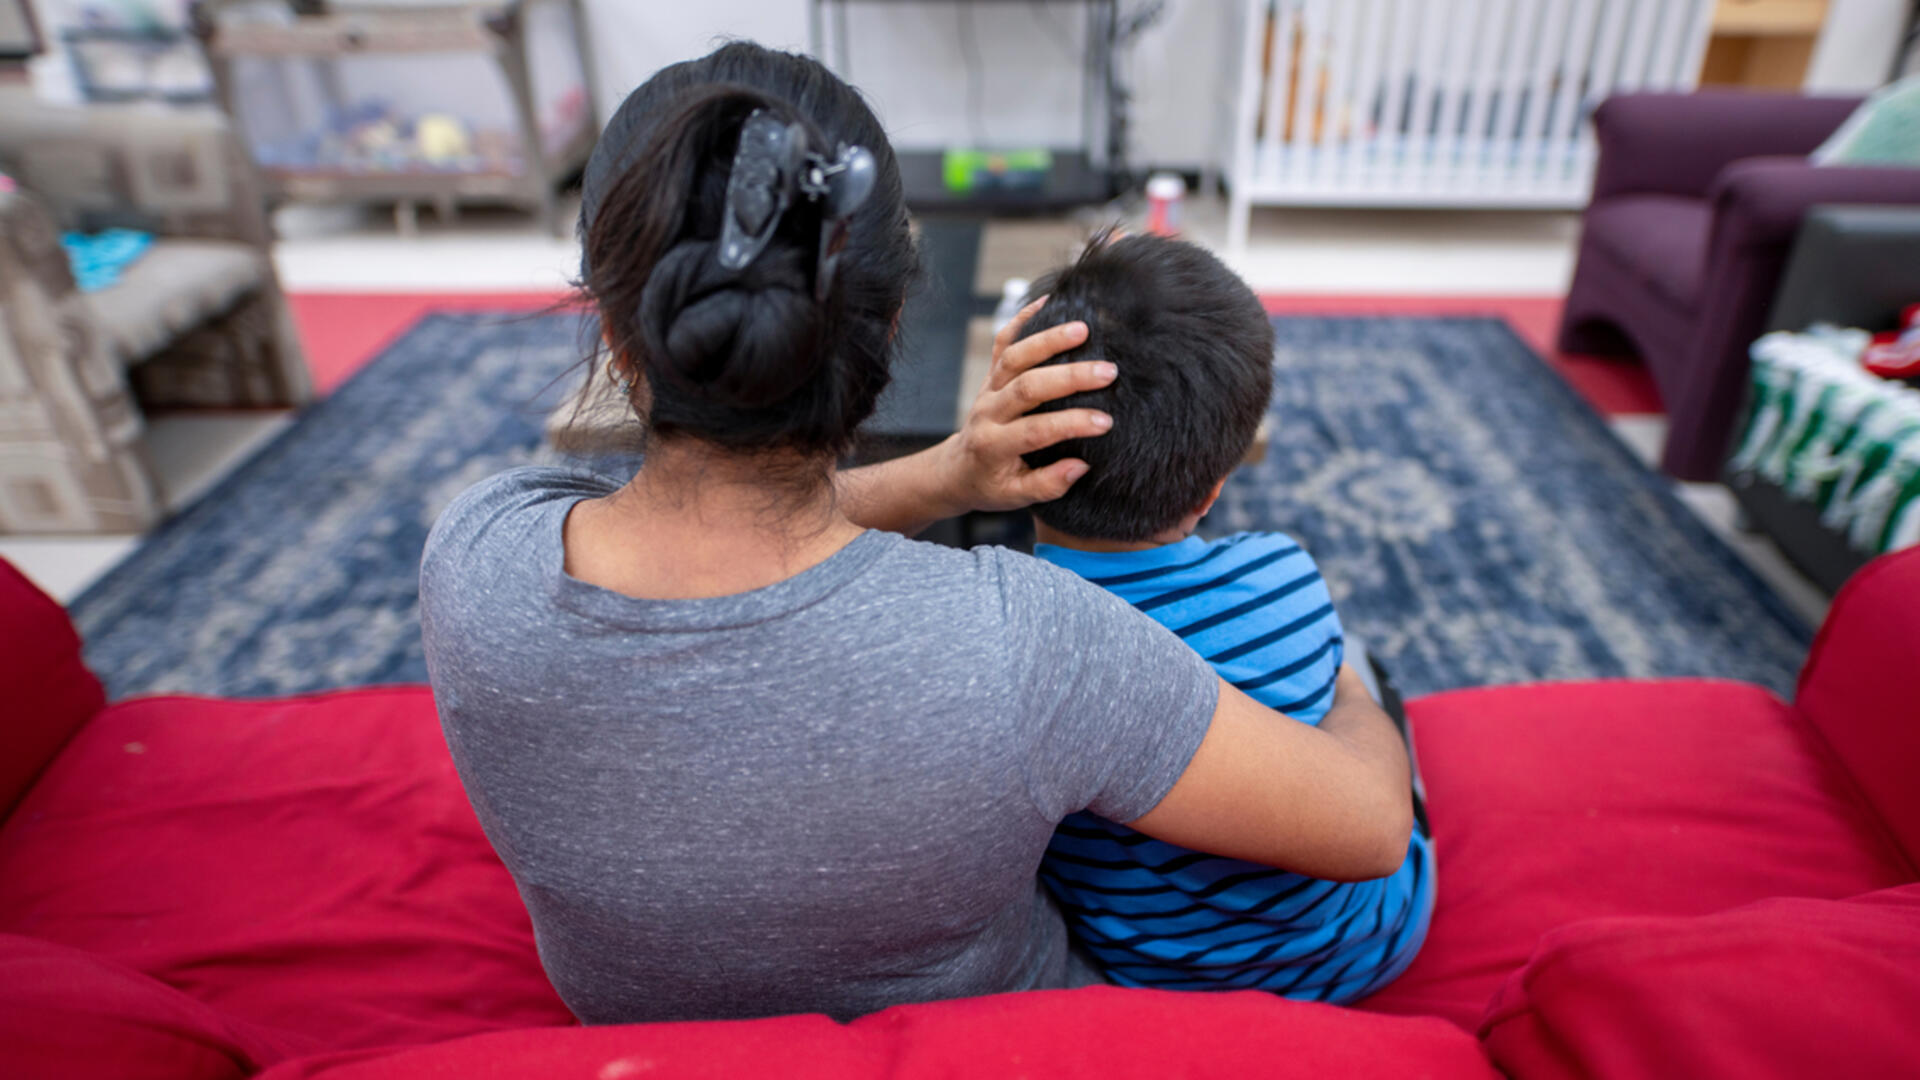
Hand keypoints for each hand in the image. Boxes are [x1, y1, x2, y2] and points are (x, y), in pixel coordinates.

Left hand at [934, 297, 1117, 513]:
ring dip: (1048, 340)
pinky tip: (1048, 301)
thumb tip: (1080, 466)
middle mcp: (988, 411)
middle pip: (1026, 386)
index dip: (1070, 425)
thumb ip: (1047, 484)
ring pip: (1014, 357)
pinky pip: (1002, 341)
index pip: (1035, 431)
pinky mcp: (991, 373)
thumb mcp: (1015, 497)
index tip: (1106, 422)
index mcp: (994, 445)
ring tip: (1083, 329)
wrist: (958, 468)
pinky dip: (1023, 318)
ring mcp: (988, 388)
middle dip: (1068, 377)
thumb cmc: (991, 485)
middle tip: (1108, 371)